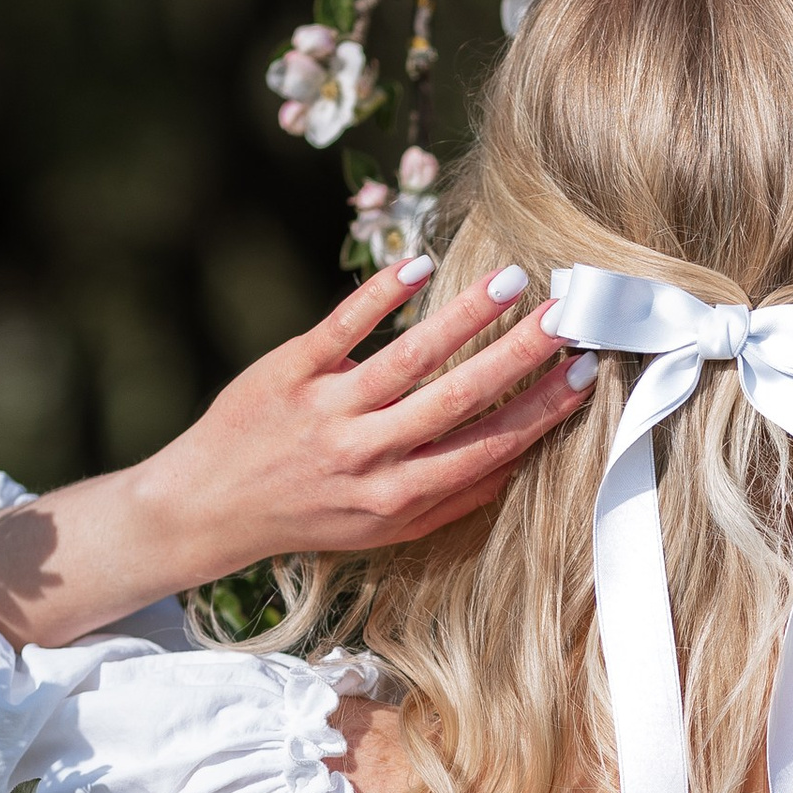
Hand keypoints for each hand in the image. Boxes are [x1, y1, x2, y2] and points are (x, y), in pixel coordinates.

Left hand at [0, 255, 586, 646]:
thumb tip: (519, 456)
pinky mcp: (289, 373)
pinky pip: (341, 328)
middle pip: (456, 400)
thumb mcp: (386, 528)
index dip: (539, 412)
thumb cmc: (311, 515)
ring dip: (463, 318)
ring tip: (512, 281)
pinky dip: (380, 295)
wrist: (208, 507)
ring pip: (407, 360)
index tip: (583, 373)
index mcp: (399, 497)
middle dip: (517, 357)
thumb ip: (451, 497)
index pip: (486, 449)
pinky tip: (419, 264)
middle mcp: (365, 457)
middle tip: (567, 316)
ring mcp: (326, 412)